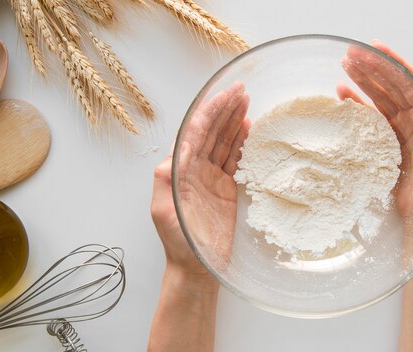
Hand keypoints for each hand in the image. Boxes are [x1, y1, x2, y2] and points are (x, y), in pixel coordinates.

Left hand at [151, 81, 249, 278]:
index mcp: (178, 170)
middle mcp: (194, 169)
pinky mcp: (226, 189)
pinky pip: (234, 160)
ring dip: (234, 121)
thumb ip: (166, 179)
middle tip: (240, 89)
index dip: (210, 112)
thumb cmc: (178, 243)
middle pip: (211, 132)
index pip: (195, 133)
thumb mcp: (164, 211)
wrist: (197, 269)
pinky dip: (241, 143)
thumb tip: (175, 150)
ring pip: (223, 142)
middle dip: (224, 109)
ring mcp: (211, 178)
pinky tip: (248, 128)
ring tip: (247, 102)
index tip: (224, 95)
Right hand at [338, 41, 412, 218]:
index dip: (394, 64)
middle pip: (392, 85)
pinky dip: (356, 105)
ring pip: (379, 98)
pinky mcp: (384, 144)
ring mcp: (399, 130)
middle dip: (372, 67)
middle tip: (351, 53)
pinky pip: (369, 119)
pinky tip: (342, 95)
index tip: (375, 49)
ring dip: (362, 81)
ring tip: (344, 66)